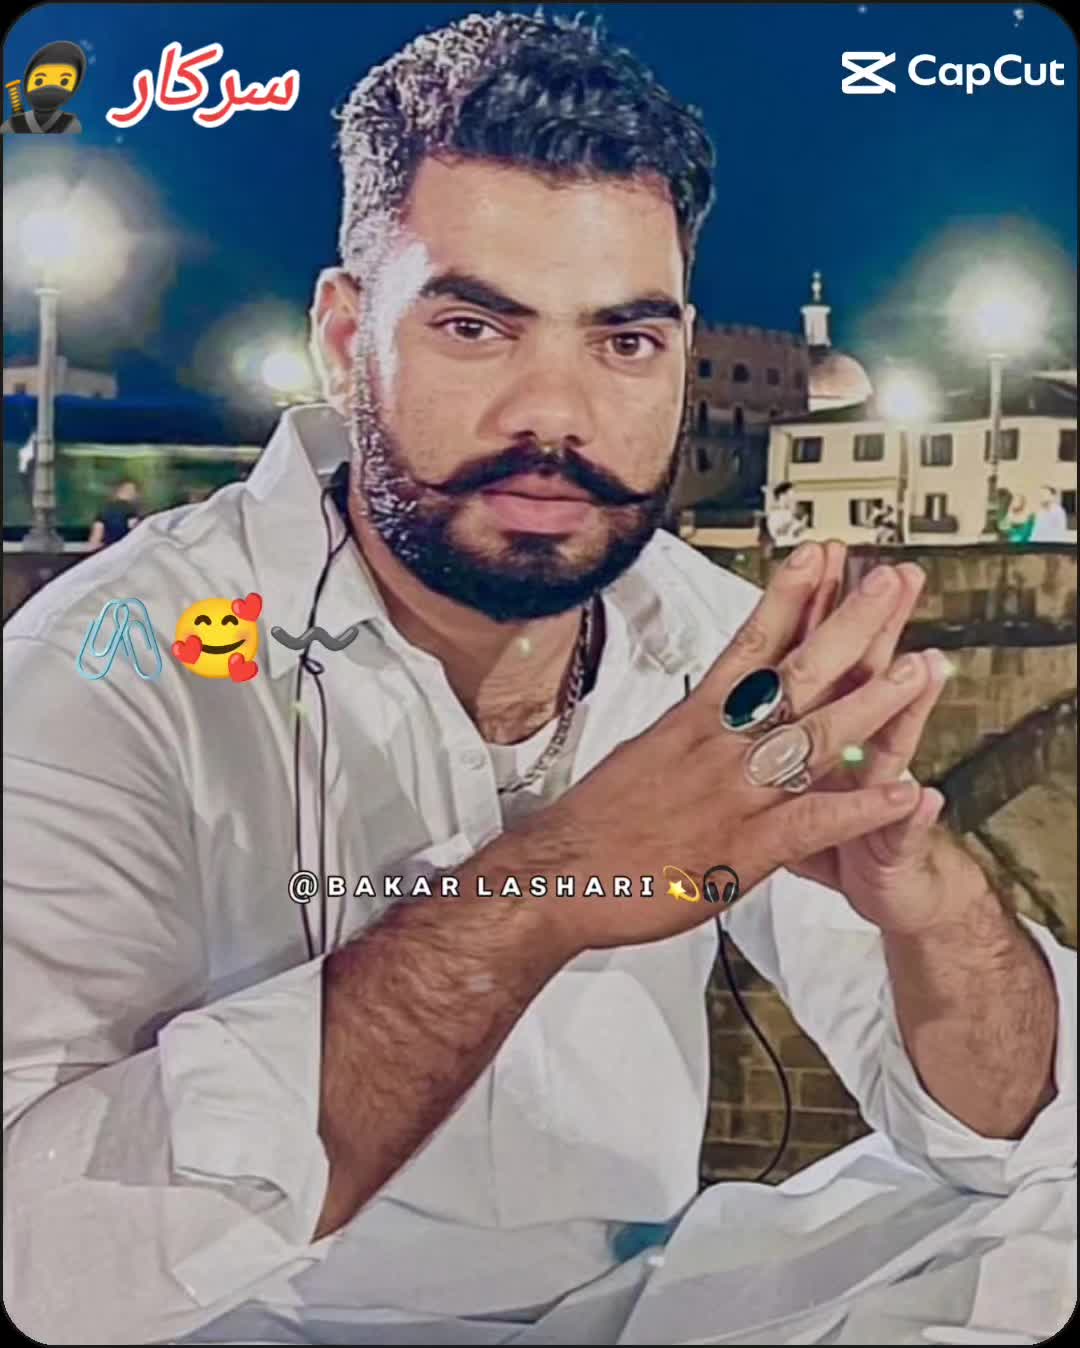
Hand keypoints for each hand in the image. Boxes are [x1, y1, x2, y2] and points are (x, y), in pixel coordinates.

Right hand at [516, 543, 930, 957]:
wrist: (558, 874)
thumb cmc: (595, 820)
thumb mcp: (641, 753)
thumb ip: (690, 731)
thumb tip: (711, 709)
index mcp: (693, 721)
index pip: (749, 645)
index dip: (789, 596)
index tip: (818, 556)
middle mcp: (718, 746)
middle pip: (793, 675)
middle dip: (847, 626)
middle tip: (889, 584)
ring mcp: (734, 794)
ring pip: (813, 738)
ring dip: (871, 701)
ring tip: (919, 668)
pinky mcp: (743, 849)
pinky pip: (813, 822)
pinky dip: (859, 807)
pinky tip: (900, 790)